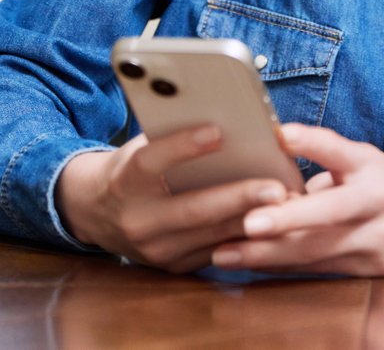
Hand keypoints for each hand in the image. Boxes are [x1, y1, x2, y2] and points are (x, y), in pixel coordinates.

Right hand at [54, 124, 290, 273]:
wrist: (96, 213)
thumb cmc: (131, 168)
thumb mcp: (140, 147)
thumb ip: (171, 138)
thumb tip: (222, 117)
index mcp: (125, 181)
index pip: (151, 161)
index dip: (182, 146)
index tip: (217, 131)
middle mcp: (137, 220)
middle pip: (193, 209)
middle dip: (239, 198)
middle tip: (277, 187)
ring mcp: (155, 249)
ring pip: (210, 236)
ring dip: (252, 221)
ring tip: (287, 206)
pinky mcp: (172, 267)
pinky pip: (215, 253)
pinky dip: (246, 237)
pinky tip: (273, 224)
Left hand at [208, 122, 383, 276]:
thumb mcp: (362, 161)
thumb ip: (321, 168)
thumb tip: (267, 180)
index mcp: (372, 167)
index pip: (341, 150)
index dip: (313, 142)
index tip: (283, 134)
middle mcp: (379, 202)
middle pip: (330, 213)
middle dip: (285, 220)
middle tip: (247, 223)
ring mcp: (379, 239)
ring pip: (318, 250)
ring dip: (268, 254)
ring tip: (225, 252)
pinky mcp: (374, 269)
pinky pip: (322, 269)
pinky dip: (285, 267)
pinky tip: (251, 265)